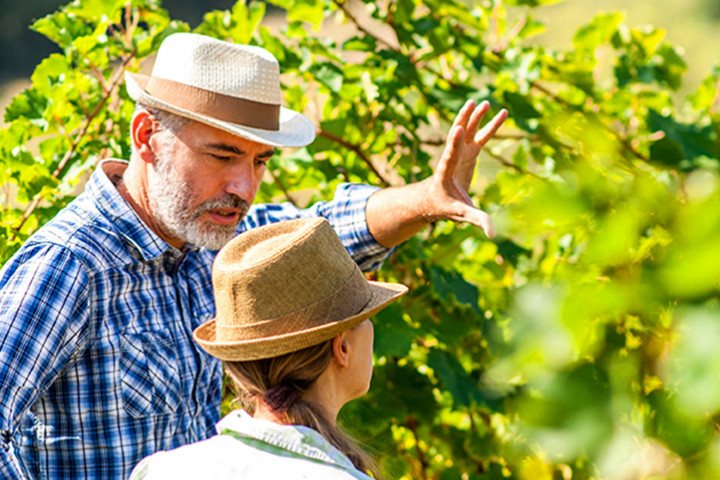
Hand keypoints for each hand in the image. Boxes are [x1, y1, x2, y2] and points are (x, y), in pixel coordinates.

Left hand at [424, 99, 507, 237]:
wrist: (434, 199)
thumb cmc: (445, 207)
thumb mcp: (460, 214)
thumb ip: (477, 220)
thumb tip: (493, 234)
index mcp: (446, 171)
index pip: (450, 154)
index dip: (453, 142)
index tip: (459, 128)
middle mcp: (452, 157)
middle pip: (457, 134)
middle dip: (465, 120)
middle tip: (472, 105)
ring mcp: (460, 152)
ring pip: (468, 130)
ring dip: (476, 117)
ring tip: (486, 103)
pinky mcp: (468, 152)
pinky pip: (480, 135)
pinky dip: (489, 125)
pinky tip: (501, 113)